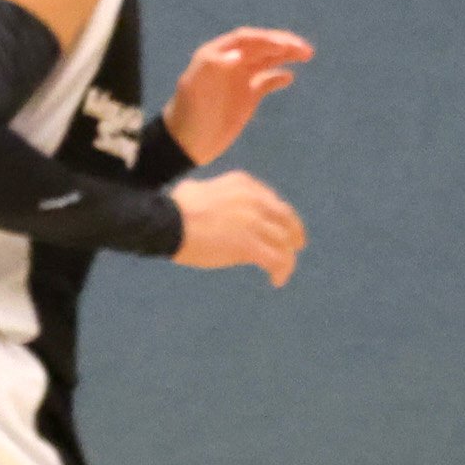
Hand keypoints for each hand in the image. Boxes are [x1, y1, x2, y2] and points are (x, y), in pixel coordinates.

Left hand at [162, 28, 310, 161]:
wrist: (186, 141)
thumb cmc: (189, 113)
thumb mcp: (196, 89)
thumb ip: (214, 67)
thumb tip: (238, 55)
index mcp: (217, 55)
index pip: (245, 39)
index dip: (265, 39)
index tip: (283, 45)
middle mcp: (231, 63)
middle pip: (261, 46)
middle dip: (282, 44)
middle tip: (303, 49)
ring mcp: (240, 79)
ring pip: (267, 60)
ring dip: (285, 55)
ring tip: (306, 54)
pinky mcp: (248, 96)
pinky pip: (266, 81)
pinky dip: (278, 77)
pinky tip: (289, 77)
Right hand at [169, 169, 304, 284]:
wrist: (167, 223)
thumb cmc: (174, 209)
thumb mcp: (198, 188)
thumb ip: (211, 191)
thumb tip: (201, 194)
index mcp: (244, 185)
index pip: (272, 201)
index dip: (281, 216)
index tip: (282, 226)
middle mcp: (254, 200)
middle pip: (286, 218)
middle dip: (295, 233)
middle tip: (297, 245)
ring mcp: (254, 222)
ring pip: (284, 242)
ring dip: (287, 258)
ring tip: (283, 270)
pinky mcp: (250, 245)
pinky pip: (277, 260)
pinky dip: (282, 270)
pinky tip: (276, 280)